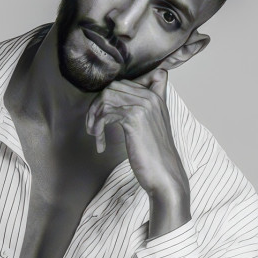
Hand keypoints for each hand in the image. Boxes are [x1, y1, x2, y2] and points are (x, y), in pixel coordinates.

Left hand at [84, 39, 206, 230]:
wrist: (165, 175)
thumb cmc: (155, 155)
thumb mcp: (151, 127)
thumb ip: (144, 109)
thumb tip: (125, 101)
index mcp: (155, 96)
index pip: (124, 82)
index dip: (108, 97)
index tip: (103, 116)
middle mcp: (150, 97)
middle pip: (112, 87)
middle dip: (96, 106)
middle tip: (92, 127)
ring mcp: (143, 105)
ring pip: (106, 98)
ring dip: (94, 117)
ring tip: (93, 134)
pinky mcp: (134, 118)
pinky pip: (106, 114)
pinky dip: (97, 129)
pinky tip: (100, 145)